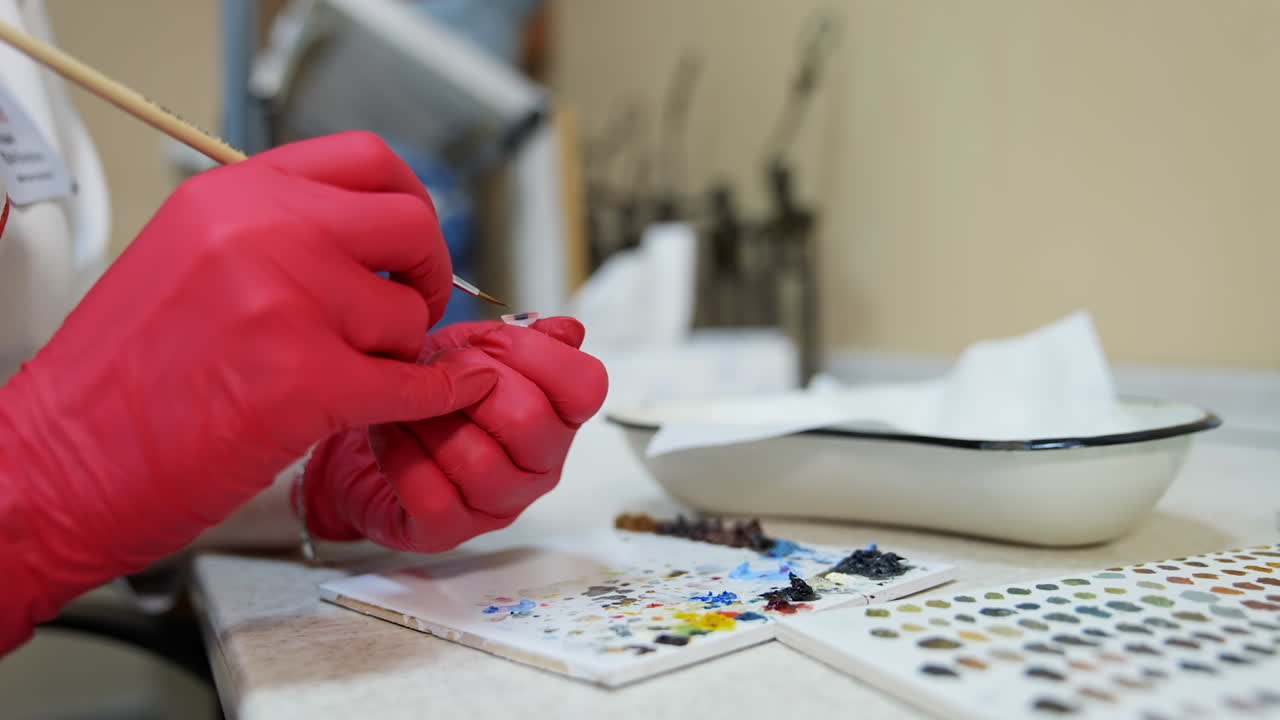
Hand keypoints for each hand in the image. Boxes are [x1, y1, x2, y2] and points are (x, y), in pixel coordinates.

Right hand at [0, 131, 491, 650]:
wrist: (59, 461)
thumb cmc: (119, 376)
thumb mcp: (189, 257)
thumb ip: (275, 231)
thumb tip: (365, 234)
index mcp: (234, 194)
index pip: (369, 161)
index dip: (410, 202)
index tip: (412, 240)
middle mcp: (263, 232)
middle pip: (411, 225)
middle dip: (429, 270)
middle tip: (412, 304)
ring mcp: (287, 303)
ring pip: (410, 315)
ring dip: (401, 350)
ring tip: (358, 372)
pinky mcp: (306, 382)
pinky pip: (415, 385)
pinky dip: (434, 399)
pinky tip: (432, 400)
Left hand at [300, 316, 607, 552]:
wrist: (364, 442)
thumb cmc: (429, 394)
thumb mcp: (471, 350)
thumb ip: (518, 338)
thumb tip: (568, 330)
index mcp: (558, 418)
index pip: (585, 387)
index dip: (535, 353)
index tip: (488, 342)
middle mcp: (540, 467)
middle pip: (529, 419)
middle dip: (470, 380)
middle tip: (436, 368)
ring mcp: (498, 505)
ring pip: (477, 460)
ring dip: (429, 418)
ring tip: (405, 401)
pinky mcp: (448, 532)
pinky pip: (431, 494)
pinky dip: (400, 454)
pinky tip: (390, 432)